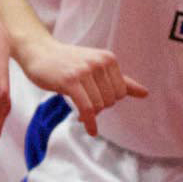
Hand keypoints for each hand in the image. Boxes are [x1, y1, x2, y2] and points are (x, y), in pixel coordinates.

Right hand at [21, 34, 146, 135]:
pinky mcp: (70, 81)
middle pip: (111, 101)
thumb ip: (121, 81)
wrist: (37, 52)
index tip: (92, 96)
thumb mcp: (95, 67)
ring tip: (79, 105)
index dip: (107, 100)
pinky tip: (90, 129)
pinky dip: (90, 123)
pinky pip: (87, 109)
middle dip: (98, 106)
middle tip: (82, 99)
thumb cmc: (66, 61)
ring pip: (99, 106)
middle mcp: (98, 63)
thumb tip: (146, 93)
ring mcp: (84, 71)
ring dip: (90, 113)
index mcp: (108, 59)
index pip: (120, 93)